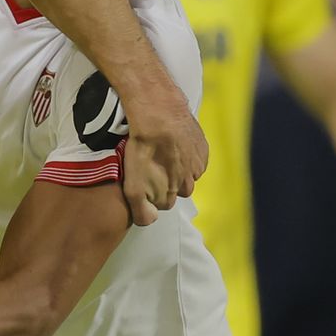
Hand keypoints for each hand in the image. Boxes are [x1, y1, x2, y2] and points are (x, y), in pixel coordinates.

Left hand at [120, 104, 207, 227]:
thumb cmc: (144, 148)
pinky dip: (187, 154)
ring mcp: (197, 166)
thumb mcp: (133, 186)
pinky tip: (174, 145)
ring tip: (163, 153)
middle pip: (178, 189)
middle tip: (153, 165)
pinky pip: (196, 158)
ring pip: (188, 174)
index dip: (153, 193)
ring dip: (178, 167)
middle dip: (168, 181)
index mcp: (172, 194)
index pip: (165, 203)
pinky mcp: (202, 149)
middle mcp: (189, 183)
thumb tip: (149, 220)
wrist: (158, 114)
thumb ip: (141, 210)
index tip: (145, 181)